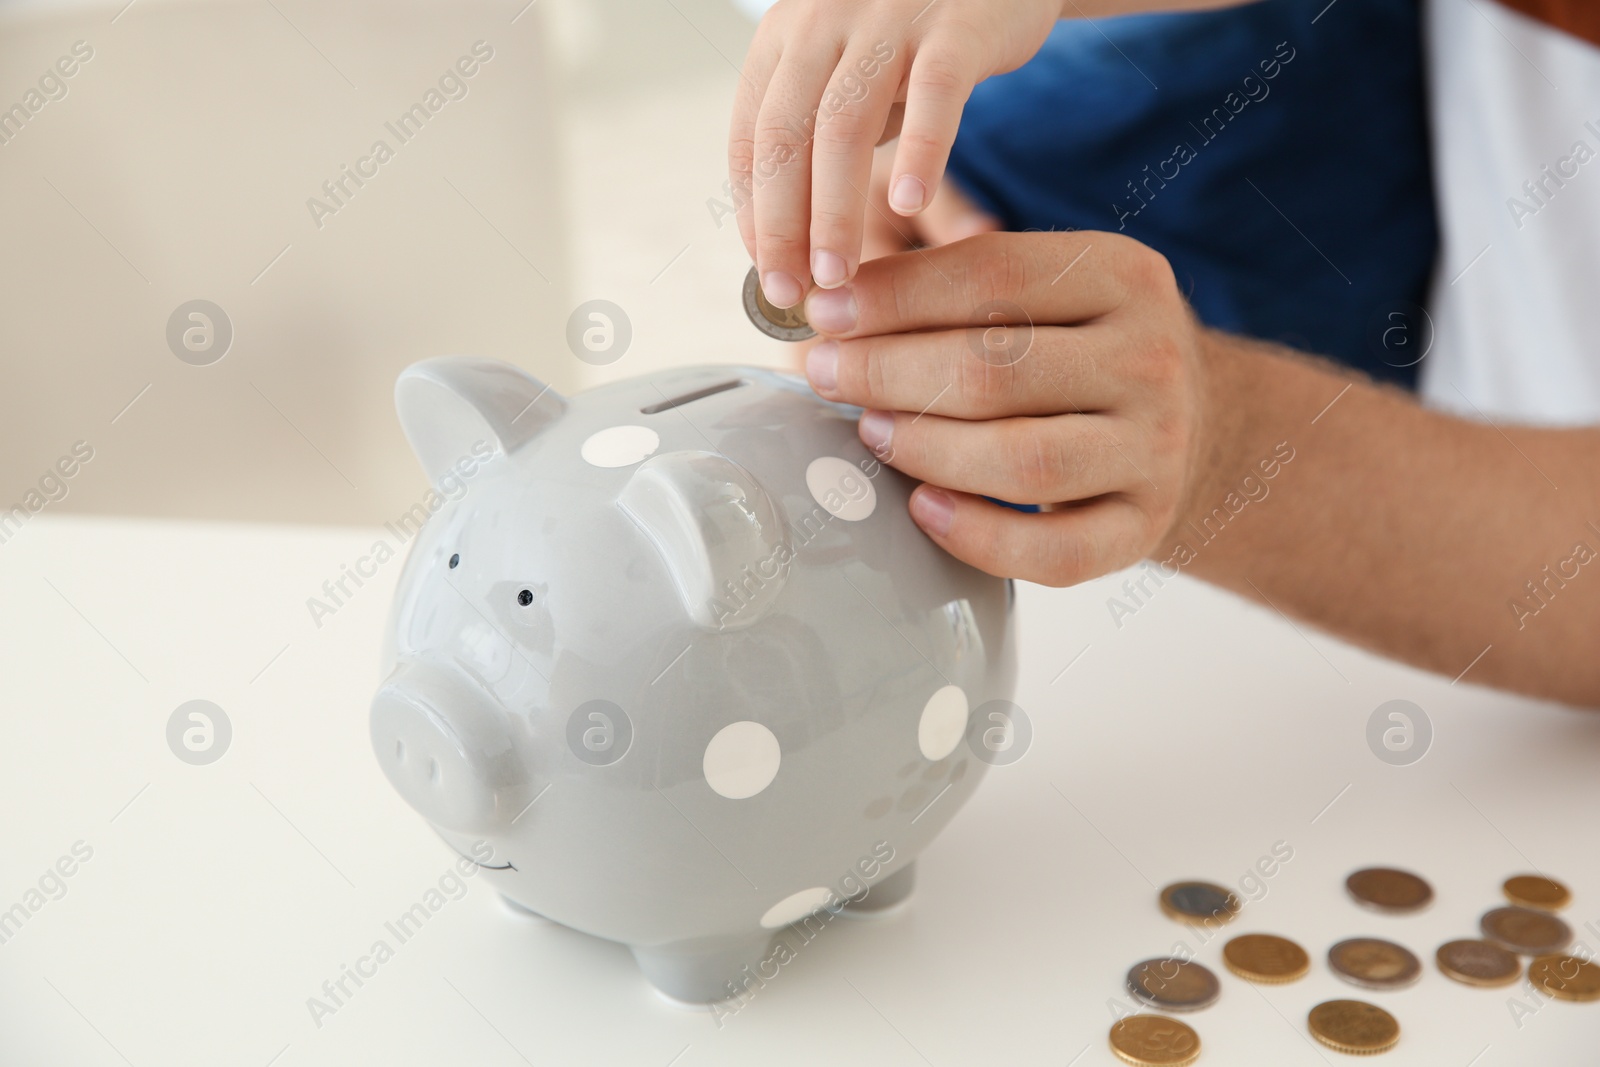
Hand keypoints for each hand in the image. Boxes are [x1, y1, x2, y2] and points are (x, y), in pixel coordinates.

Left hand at [729, 0, 1059, 306]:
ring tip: (838, 275)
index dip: (754, 216)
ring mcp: (888, 20)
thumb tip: (784, 247)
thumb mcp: (847, 80)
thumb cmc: (915, 40)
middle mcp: (823, 21)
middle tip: (794, 293)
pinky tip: (911, 204)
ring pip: (843, 126)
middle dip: (783, 227)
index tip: (769, 275)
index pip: (749, 141)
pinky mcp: (956, 28)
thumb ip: (816, 145)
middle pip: (784, 139)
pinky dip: (919, 153)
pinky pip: (935, 96)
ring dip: (835, 211)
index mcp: (785, 40)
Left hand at [801, 231, 1207, 586]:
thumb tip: (832, 307)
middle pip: (995, 369)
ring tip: (871, 434)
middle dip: (888, 373)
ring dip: (925, 449)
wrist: (1190, 422)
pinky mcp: (1144, 526)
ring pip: (1021, 459)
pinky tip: (923, 511)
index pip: (991, 274)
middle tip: (827, 375)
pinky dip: (978, 537)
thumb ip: (954, 285)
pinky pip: (1054, 551)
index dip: (893, 296)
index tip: (822, 313)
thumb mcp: (1042, 289)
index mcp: (1120, 274)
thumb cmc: (1078, 349)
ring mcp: (1155, 449)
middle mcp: (1149, 358)